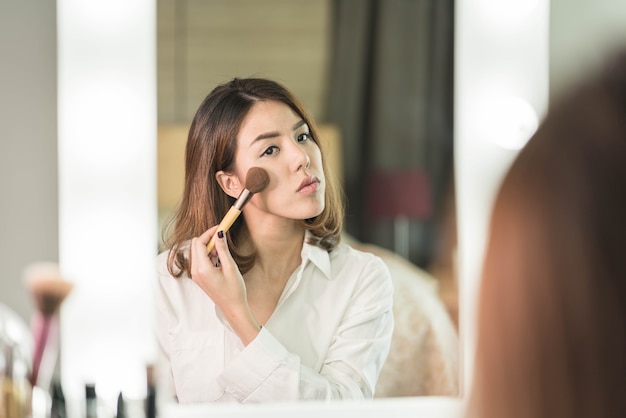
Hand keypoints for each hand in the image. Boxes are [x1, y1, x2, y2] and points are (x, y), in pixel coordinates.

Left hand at [190, 227, 260, 344]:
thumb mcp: (230, 267)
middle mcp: (195, 272)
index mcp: (202, 269)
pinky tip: (219, 261)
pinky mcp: (199, 277)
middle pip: (196, 246)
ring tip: (223, 254)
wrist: (233, 308)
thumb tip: (219, 234)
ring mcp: (196, 275)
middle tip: (222, 238)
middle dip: (208, 239)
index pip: (199, 243)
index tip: (220, 227)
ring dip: (209, 248)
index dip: (209, 233)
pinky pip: (199, 260)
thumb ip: (222, 249)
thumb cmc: (234, 290)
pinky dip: (208, 256)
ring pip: (197, 252)